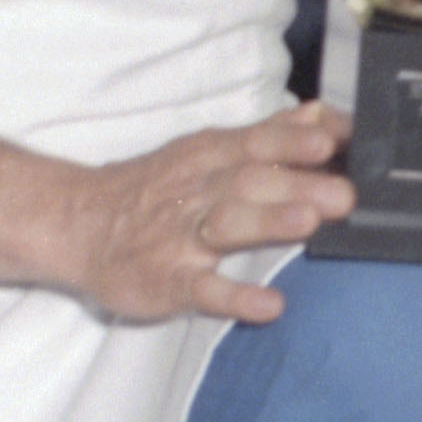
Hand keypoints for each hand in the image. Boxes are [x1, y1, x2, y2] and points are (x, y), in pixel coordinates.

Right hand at [58, 102, 353, 326]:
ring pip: (226, 226)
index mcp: (211, 156)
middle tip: (344, 194)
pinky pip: (200, 290)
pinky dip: (234, 298)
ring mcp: (180, 237)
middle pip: (250, 182)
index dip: (297, 140)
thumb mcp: (208, 149)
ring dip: (267, 223)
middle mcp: (198, 190)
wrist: (77, 223)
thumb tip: (320, 115)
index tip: (339, 139)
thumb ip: (268, 135)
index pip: (258, 141)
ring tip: (307, 225)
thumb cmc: (155, 187)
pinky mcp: (166, 280)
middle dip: (297, 186)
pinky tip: (268, 306)